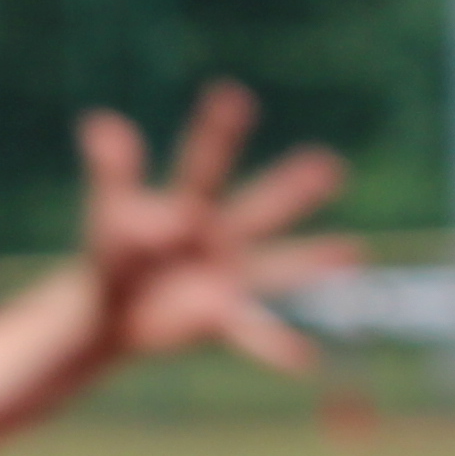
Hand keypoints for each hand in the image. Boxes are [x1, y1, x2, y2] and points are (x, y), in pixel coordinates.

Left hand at [76, 81, 352, 374]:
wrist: (112, 311)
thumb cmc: (113, 255)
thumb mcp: (107, 218)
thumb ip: (112, 177)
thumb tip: (99, 123)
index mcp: (189, 202)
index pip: (205, 161)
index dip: (218, 130)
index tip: (231, 95)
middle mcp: (221, 234)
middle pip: (259, 206)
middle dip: (290, 189)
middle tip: (327, 165)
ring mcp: (229, 275)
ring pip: (276, 266)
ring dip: (310, 262)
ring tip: (355, 253)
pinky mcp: (222, 317)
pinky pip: (254, 333)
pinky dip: (276, 346)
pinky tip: (304, 360)